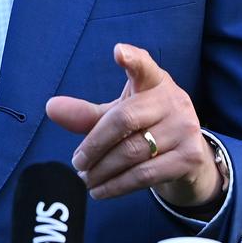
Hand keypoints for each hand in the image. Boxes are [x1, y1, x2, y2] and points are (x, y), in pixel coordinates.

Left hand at [46, 43, 221, 209]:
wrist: (189, 156)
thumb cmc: (146, 125)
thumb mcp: (120, 113)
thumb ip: (88, 113)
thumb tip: (51, 108)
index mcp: (154, 81)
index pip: (144, 66)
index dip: (132, 59)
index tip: (118, 52)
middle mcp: (173, 100)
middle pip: (124, 119)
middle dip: (94, 143)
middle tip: (76, 162)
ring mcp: (186, 128)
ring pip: (132, 152)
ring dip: (102, 169)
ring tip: (84, 178)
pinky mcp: (190, 157)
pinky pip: (145, 175)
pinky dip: (118, 185)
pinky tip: (101, 190)